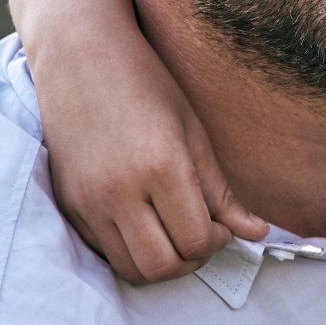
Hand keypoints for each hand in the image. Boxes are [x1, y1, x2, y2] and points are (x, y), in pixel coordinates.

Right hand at [37, 22, 266, 282]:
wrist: (79, 55)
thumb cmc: (147, 84)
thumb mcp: (194, 132)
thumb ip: (223, 192)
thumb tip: (258, 234)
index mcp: (161, 168)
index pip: (197, 240)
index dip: (219, 241)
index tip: (223, 223)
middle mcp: (118, 191)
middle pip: (162, 267)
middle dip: (191, 259)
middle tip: (202, 232)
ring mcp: (87, 201)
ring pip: (131, 269)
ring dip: (160, 261)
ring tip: (174, 229)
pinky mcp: (68, 204)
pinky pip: (104, 251)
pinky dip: (130, 249)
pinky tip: (145, 220)